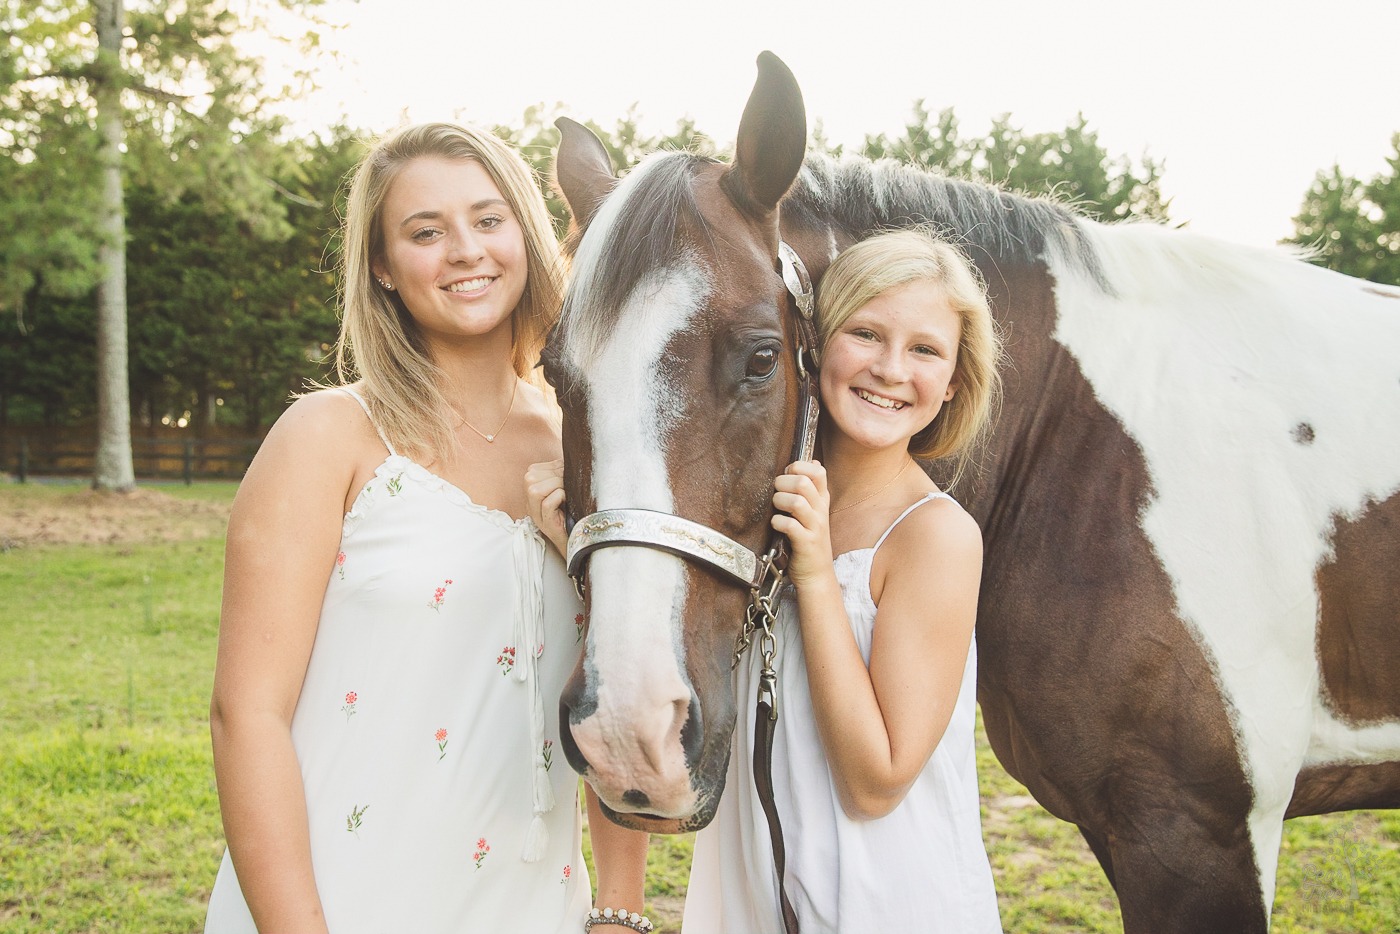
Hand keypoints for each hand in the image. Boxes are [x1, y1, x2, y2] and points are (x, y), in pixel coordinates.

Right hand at [525, 459, 568, 555]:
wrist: (579, 536)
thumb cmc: (573, 508)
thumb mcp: (564, 486)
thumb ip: (561, 471)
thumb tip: (570, 453)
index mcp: (530, 490)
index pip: (534, 469)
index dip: (553, 467)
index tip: (566, 475)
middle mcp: (528, 502)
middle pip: (532, 478)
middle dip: (556, 476)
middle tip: (569, 484)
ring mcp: (535, 514)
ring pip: (536, 490)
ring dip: (557, 486)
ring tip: (568, 492)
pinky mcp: (546, 524)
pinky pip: (547, 503)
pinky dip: (559, 497)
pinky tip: (567, 500)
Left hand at [771, 460, 833, 586]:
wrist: (816, 575)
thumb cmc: (808, 540)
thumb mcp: (814, 511)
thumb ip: (811, 489)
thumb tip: (811, 461)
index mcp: (822, 500)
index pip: (818, 471)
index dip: (799, 467)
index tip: (787, 475)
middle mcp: (821, 511)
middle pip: (804, 482)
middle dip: (783, 482)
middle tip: (776, 492)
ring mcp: (815, 528)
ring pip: (797, 502)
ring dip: (779, 501)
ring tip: (775, 508)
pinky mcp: (806, 543)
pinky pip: (790, 526)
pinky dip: (778, 522)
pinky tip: (775, 525)